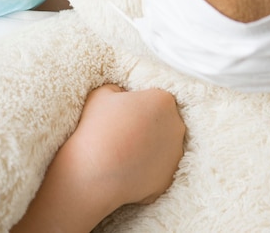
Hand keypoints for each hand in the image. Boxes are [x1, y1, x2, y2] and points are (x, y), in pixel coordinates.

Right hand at [72, 84, 184, 205]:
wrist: (93, 174)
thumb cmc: (97, 130)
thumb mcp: (101, 93)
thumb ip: (119, 89)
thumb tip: (124, 97)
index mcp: (163, 101)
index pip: (155, 98)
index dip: (138, 104)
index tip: (124, 112)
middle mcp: (176, 126)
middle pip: (163, 120)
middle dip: (147, 124)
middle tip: (123, 131)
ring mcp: (175, 155)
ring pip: (163, 145)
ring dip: (149, 146)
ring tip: (123, 152)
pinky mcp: (169, 179)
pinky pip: (159, 168)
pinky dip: (147, 168)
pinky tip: (127, 168)